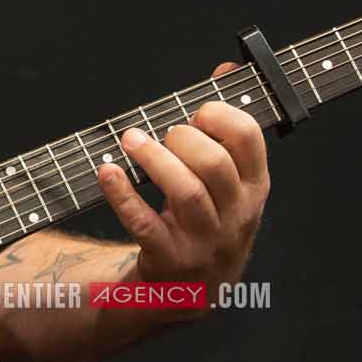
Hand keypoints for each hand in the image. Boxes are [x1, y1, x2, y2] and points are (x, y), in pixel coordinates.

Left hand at [92, 60, 270, 297]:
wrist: (190, 293)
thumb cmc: (207, 220)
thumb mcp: (228, 181)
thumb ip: (226, 128)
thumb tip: (228, 68)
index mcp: (255, 189)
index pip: (251, 140)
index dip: (221, 115)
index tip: (197, 112)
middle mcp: (236, 216)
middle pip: (214, 164)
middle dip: (182, 137)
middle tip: (160, 134)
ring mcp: (205, 242)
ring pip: (186, 193)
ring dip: (153, 159)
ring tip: (130, 140)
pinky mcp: (170, 260)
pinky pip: (145, 224)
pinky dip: (122, 194)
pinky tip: (106, 172)